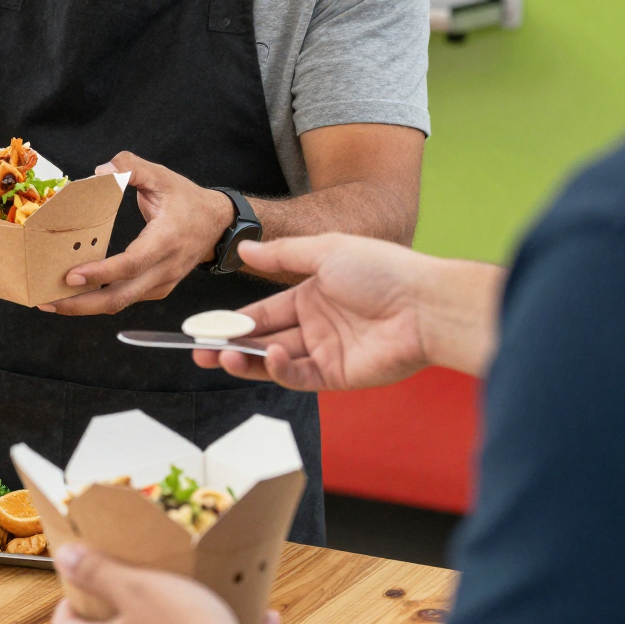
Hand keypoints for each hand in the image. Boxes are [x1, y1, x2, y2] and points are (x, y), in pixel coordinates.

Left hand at [41, 153, 232, 315]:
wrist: (218, 225)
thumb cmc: (188, 200)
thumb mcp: (163, 176)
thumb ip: (132, 166)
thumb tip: (101, 171)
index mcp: (166, 240)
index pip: (132, 264)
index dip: (101, 273)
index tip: (71, 275)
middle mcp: (164, 268)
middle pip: (120, 298)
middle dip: (81, 304)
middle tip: (47, 300)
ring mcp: (161, 283)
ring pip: (120, 304)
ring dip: (84, 306)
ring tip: (51, 300)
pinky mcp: (156, 289)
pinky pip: (124, 299)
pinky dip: (97, 300)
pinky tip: (74, 294)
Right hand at [192, 234, 499, 388]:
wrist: (426, 304)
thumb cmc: (382, 270)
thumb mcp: (325, 251)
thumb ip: (281, 254)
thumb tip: (243, 247)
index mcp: (312, 294)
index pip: (263, 311)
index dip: (233, 319)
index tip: (203, 327)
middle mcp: (316, 324)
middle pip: (263, 339)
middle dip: (228, 345)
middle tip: (199, 351)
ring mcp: (326, 351)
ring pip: (275, 361)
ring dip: (245, 360)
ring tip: (219, 356)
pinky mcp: (339, 375)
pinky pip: (299, 376)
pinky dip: (279, 369)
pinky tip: (270, 355)